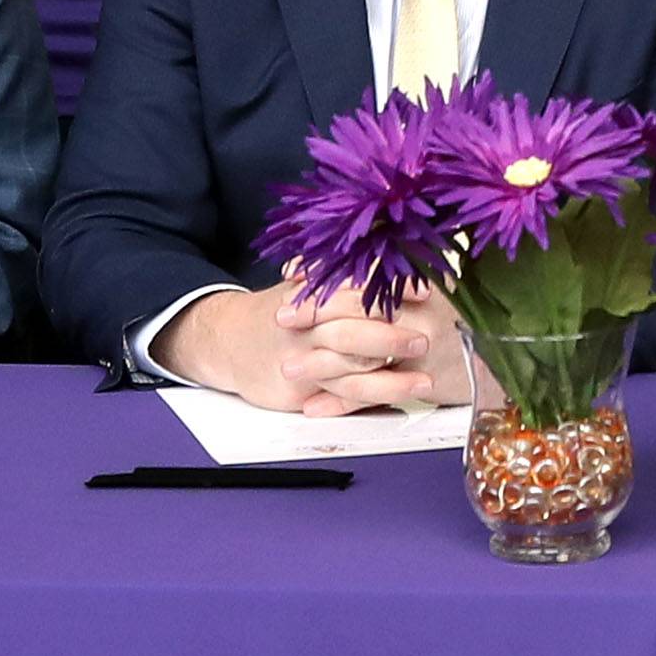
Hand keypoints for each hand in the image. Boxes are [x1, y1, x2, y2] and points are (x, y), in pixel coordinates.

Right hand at [164, 276, 462, 413]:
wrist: (229, 338)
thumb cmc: (284, 310)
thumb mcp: (309, 286)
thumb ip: (348, 276)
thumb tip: (405, 254)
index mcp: (318, 289)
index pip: (358, 285)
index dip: (393, 289)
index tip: (427, 293)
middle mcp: (311, 320)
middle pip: (352, 324)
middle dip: (390, 333)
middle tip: (426, 339)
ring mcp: (306, 353)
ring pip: (349, 363)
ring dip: (389, 375)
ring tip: (424, 380)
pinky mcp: (302, 384)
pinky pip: (340, 392)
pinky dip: (369, 396)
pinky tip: (397, 401)